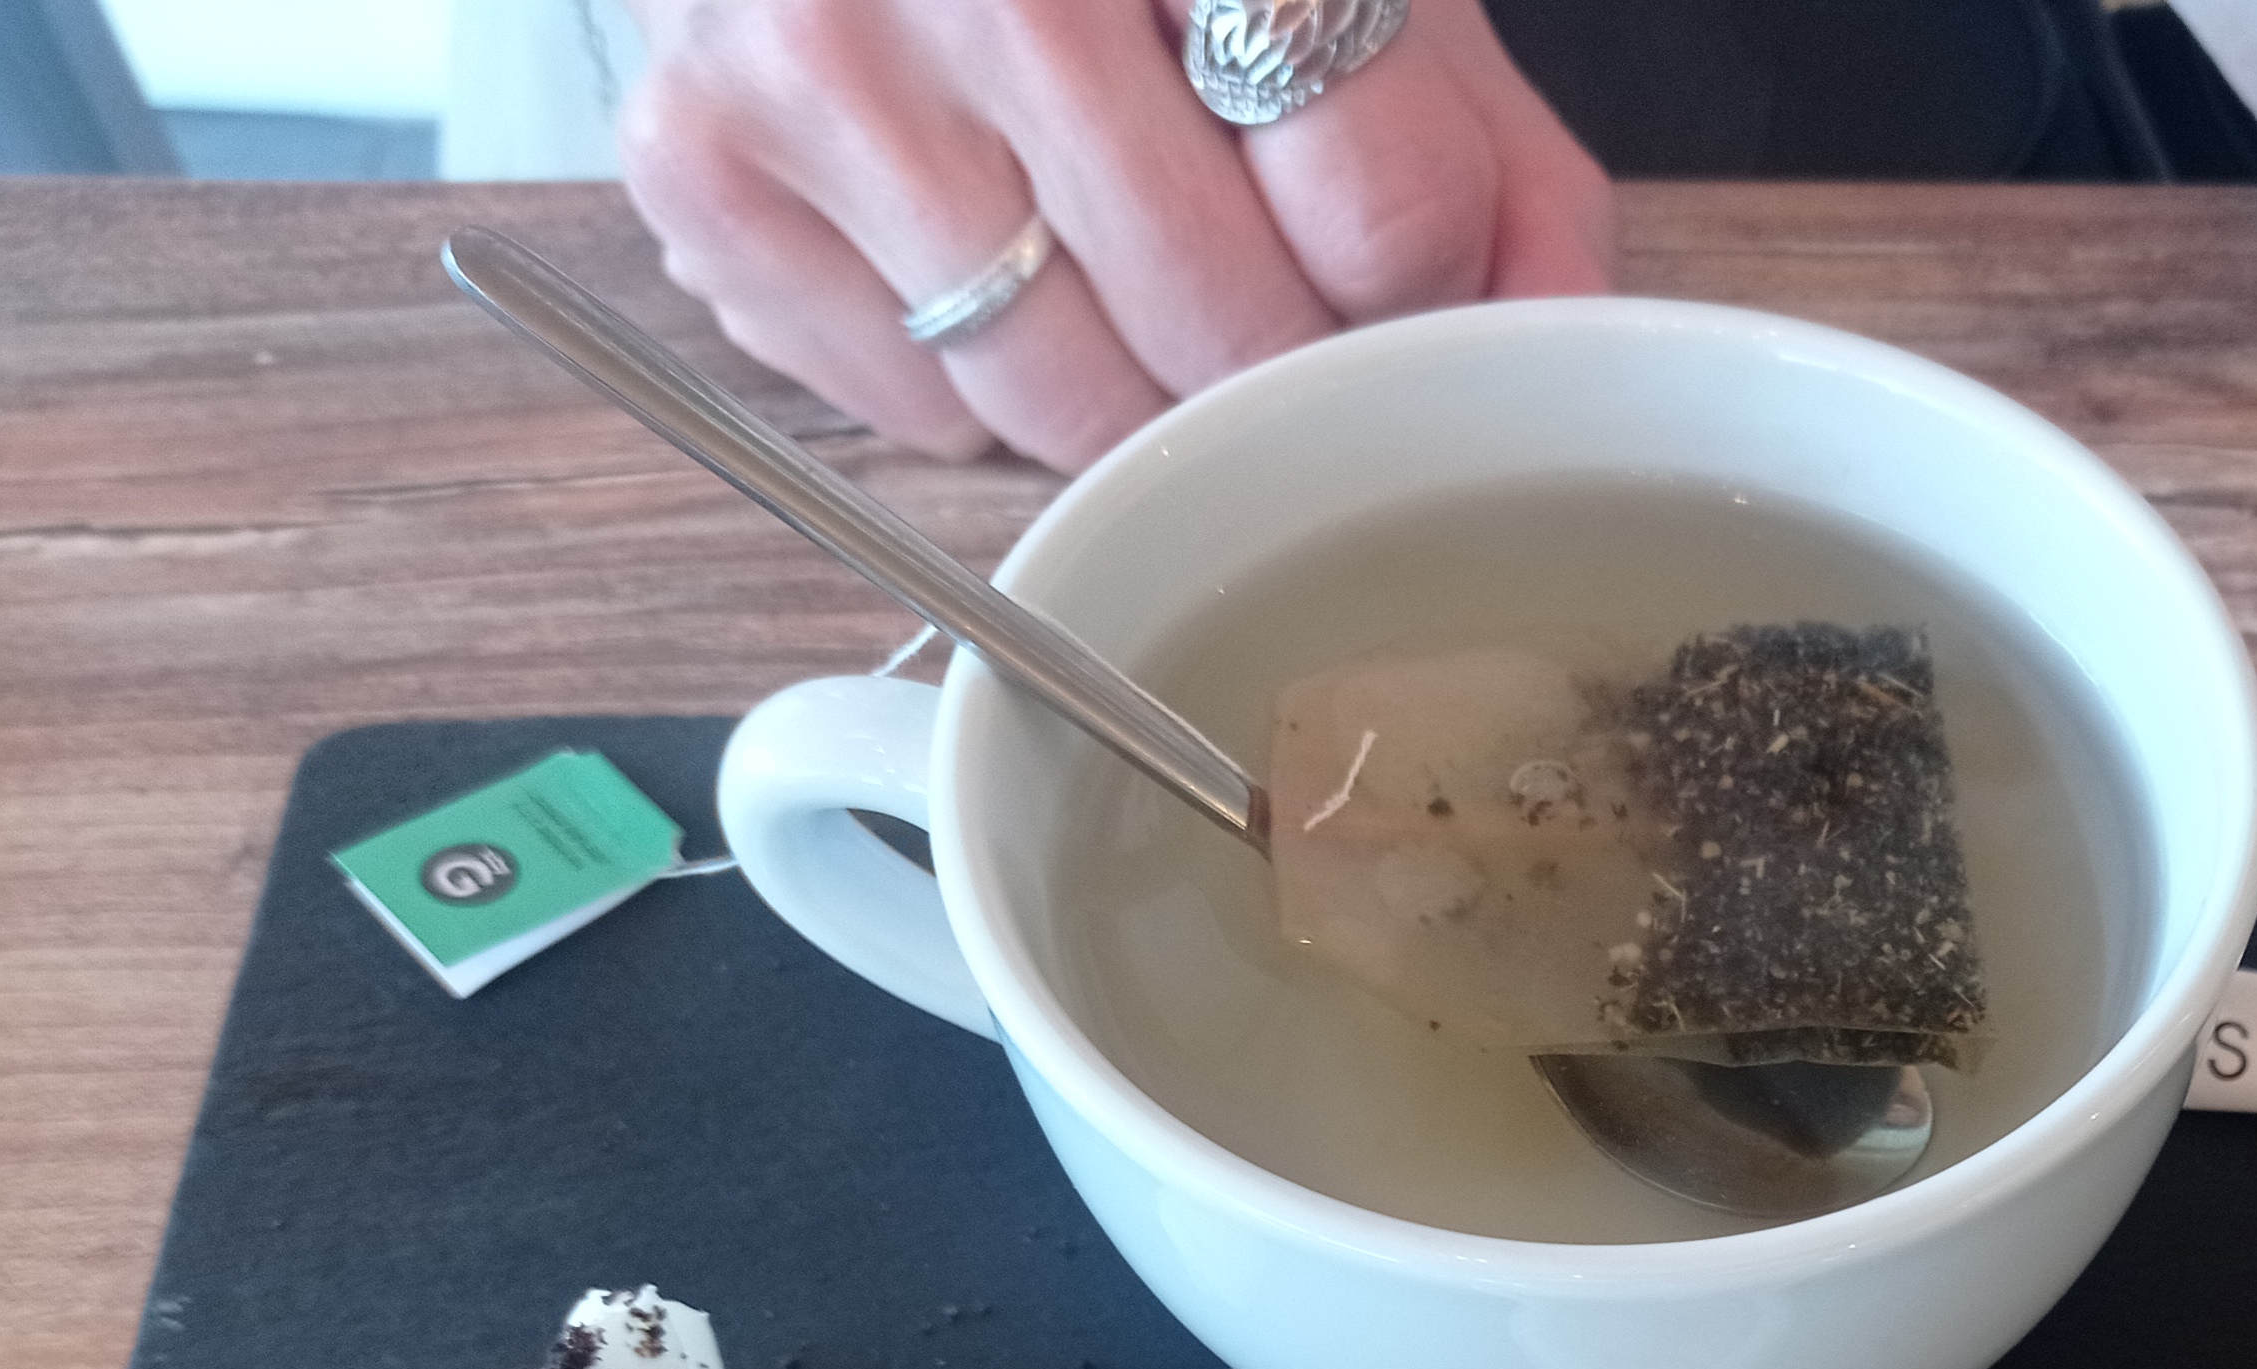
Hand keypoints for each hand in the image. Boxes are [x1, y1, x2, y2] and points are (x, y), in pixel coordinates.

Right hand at [616, 0, 1616, 470]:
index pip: (1388, 215)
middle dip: (1273, 360)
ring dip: (1128, 390)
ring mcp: (817, 71)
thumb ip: (1485, 161)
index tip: (1380, 268)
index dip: (1407, 285)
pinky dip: (976, 378)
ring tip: (1110, 257)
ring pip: (1064, 404)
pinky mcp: (700, 171)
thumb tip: (1556, 352)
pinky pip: (918, 410)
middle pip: (1223, 334)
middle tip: (1252, 285)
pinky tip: (972, 239)